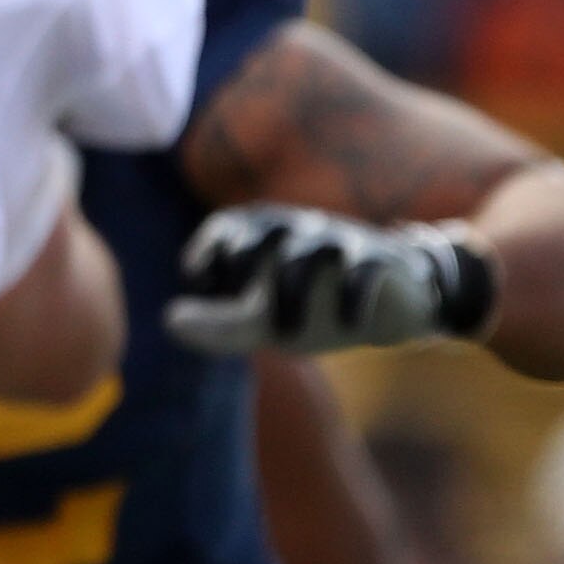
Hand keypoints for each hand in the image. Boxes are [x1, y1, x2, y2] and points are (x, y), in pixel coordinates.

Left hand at [166, 204, 497, 356]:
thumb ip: (218, 324)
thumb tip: (169, 320)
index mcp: (266, 237)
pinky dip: (353, 297)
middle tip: (244, 308)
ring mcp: (342, 243)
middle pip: (264, 229)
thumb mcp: (265, 322)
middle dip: (246, 265)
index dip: (209, 256)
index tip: (207, 289)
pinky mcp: (382, 261)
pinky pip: (365, 270)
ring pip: (310, 251)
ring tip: (284, 336)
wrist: (394, 308)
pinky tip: (347, 324)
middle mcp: (301, 231)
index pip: (225, 228)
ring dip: (293, 293)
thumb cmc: (316, 310)